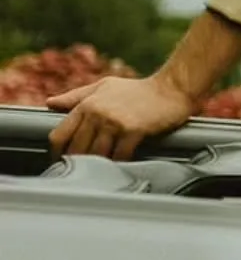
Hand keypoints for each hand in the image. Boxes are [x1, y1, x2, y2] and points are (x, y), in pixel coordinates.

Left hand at [47, 73, 192, 160]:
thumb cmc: (137, 89)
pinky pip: (118, 156)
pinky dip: (117, 164)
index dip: (57, 153)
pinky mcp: (133, 130)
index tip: (61, 162)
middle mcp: (98, 113)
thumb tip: (50, 103)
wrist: (172, 89)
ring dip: (97, 166)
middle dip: (77, 163)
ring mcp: (115, 122)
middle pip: (76, 149)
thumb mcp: (104, 86)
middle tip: (81, 173)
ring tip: (99, 173)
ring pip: (96, 155)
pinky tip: (119, 166)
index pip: (59, 134)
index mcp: (87, 103)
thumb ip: (76, 96)